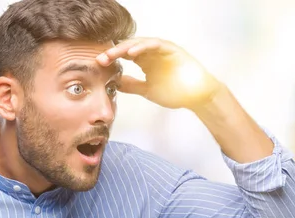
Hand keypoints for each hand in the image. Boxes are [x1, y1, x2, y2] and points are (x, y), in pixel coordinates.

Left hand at [96, 37, 221, 109]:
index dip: (111, 59)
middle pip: (128, 47)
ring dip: (124, 48)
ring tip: (112, 54)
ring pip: (139, 43)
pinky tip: (131, 53)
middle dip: (113, 52)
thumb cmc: (176, 92)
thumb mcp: (147, 90)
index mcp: (145, 61)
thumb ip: (132, 85)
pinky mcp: (171, 49)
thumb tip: (114, 83)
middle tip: (100, 58)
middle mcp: (151, 53)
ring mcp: (161, 49)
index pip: (124, 56)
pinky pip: (155, 44)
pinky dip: (143, 47)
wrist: (196, 96)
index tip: (98, 65)